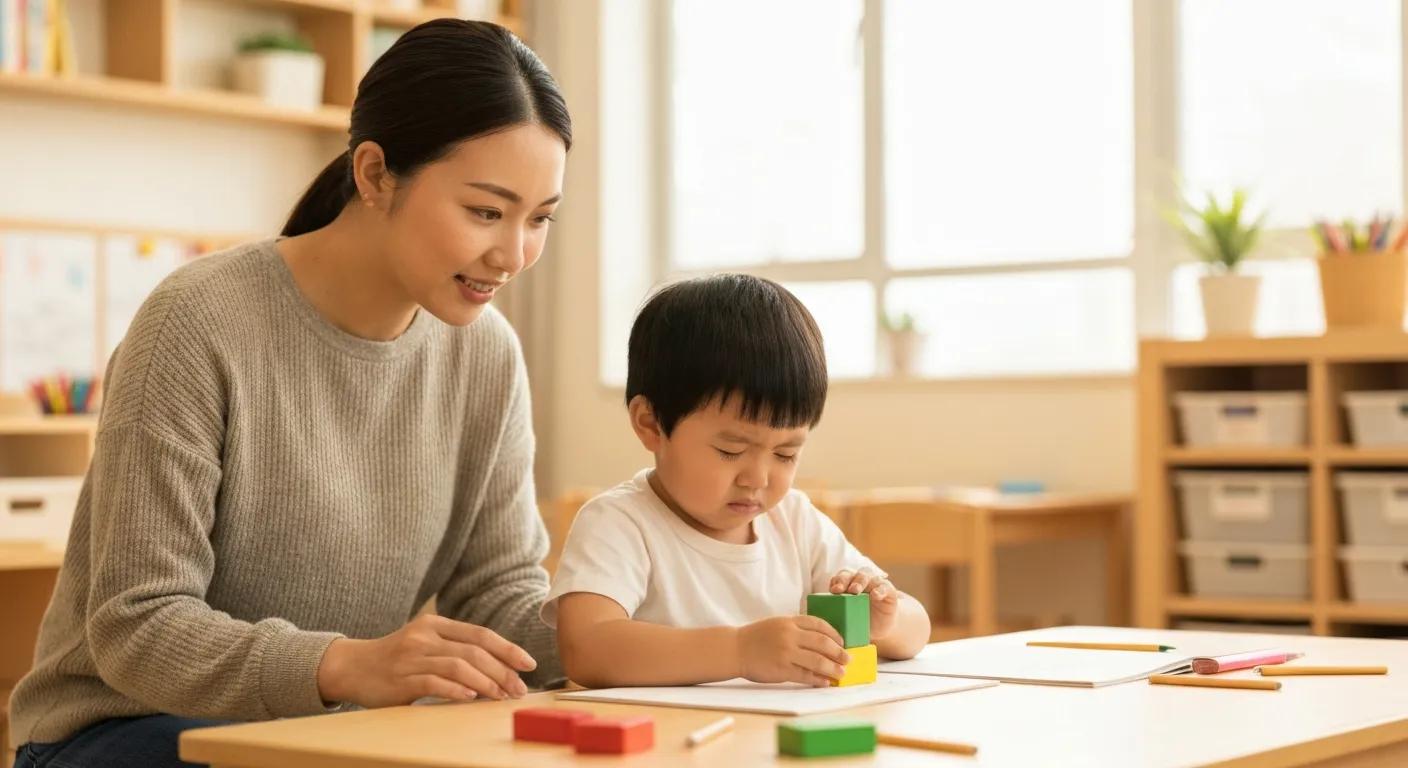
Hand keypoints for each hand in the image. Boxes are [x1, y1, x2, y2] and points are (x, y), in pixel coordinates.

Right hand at [316, 613, 536, 707]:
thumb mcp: (425, 643)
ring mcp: (412, 657)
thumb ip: (454, 648)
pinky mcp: (400, 679)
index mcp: (435, 624)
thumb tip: (499, 667)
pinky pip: (433, 682)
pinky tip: (470, 697)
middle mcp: (425, 637)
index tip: (529, 664)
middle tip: (519, 688)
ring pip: (458, 666)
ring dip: (485, 682)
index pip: (480, 634)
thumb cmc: (395, 659)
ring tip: (501, 696)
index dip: (508, 649)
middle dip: (503, 670)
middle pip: (474, 651)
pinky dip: (454, 689)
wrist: (351, 667)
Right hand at [736, 615, 849, 686]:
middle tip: (848, 658)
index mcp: (789, 621)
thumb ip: (796, 629)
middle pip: (823, 642)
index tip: (842, 641)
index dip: (834, 634)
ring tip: (841, 673)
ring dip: (833, 668)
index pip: (819, 624)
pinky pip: (805, 675)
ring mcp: (786, 652)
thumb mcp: (776, 624)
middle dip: (839, 652)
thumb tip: (820, 641)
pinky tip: (825, 682)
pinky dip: (818, 680)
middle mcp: (789, 635)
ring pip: (817, 660)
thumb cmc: (756, 637)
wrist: (735, 649)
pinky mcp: (781, 669)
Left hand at [829, 567, 899, 640]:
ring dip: (860, 580)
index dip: (836, 581)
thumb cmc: (858, 620)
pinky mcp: (890, 592)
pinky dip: (880, 589)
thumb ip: (837, 614)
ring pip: (868, 574)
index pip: (841, 577)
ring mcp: (876, 584)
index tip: (833, 590)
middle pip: (852, 574)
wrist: (880, 627)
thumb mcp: (846, 617)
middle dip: (845, 580)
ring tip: (855, 590)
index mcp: (848, 584)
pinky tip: (875, 595)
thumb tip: (822, 622)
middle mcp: (861, 581)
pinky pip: (886, 587)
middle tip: (840, 590)